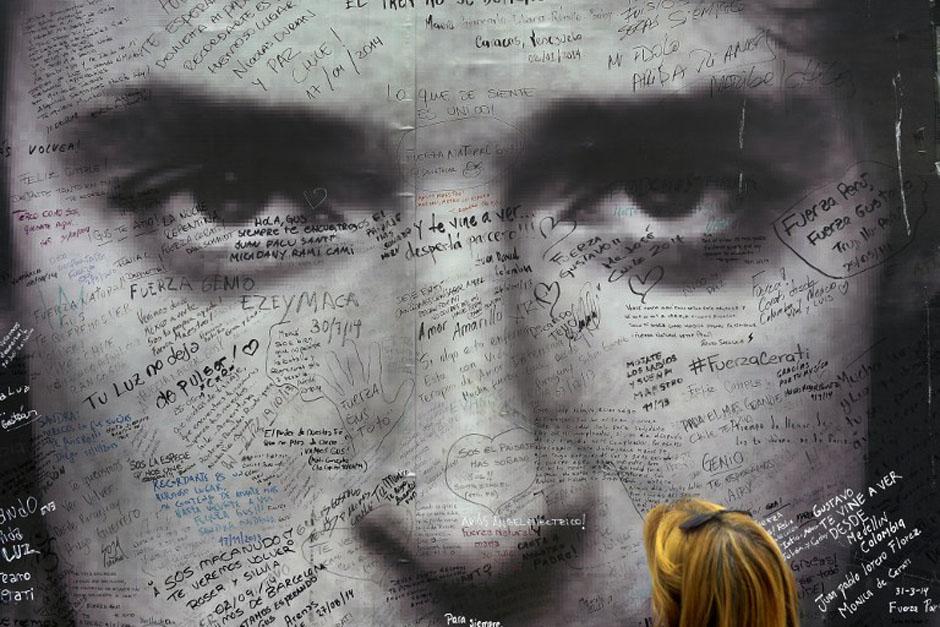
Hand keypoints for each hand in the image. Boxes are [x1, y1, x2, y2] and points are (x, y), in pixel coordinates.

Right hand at [313, 341, 413, 459]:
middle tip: (349, 342)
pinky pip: (332, 394)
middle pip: (357, 369)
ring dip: (337, 367)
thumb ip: (402, 396)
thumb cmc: (384, 427)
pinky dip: (326, 386)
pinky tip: (319, 378)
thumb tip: (411, 381)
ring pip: (343, 378)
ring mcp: (350, 396)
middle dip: (353, 356)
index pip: (374, 369)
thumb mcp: (396, 410)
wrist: (371, 444)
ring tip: (330, 354)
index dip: (374, 358)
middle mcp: (361, 389)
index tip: (373, 344)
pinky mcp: (342, 406)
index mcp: (375, 389)